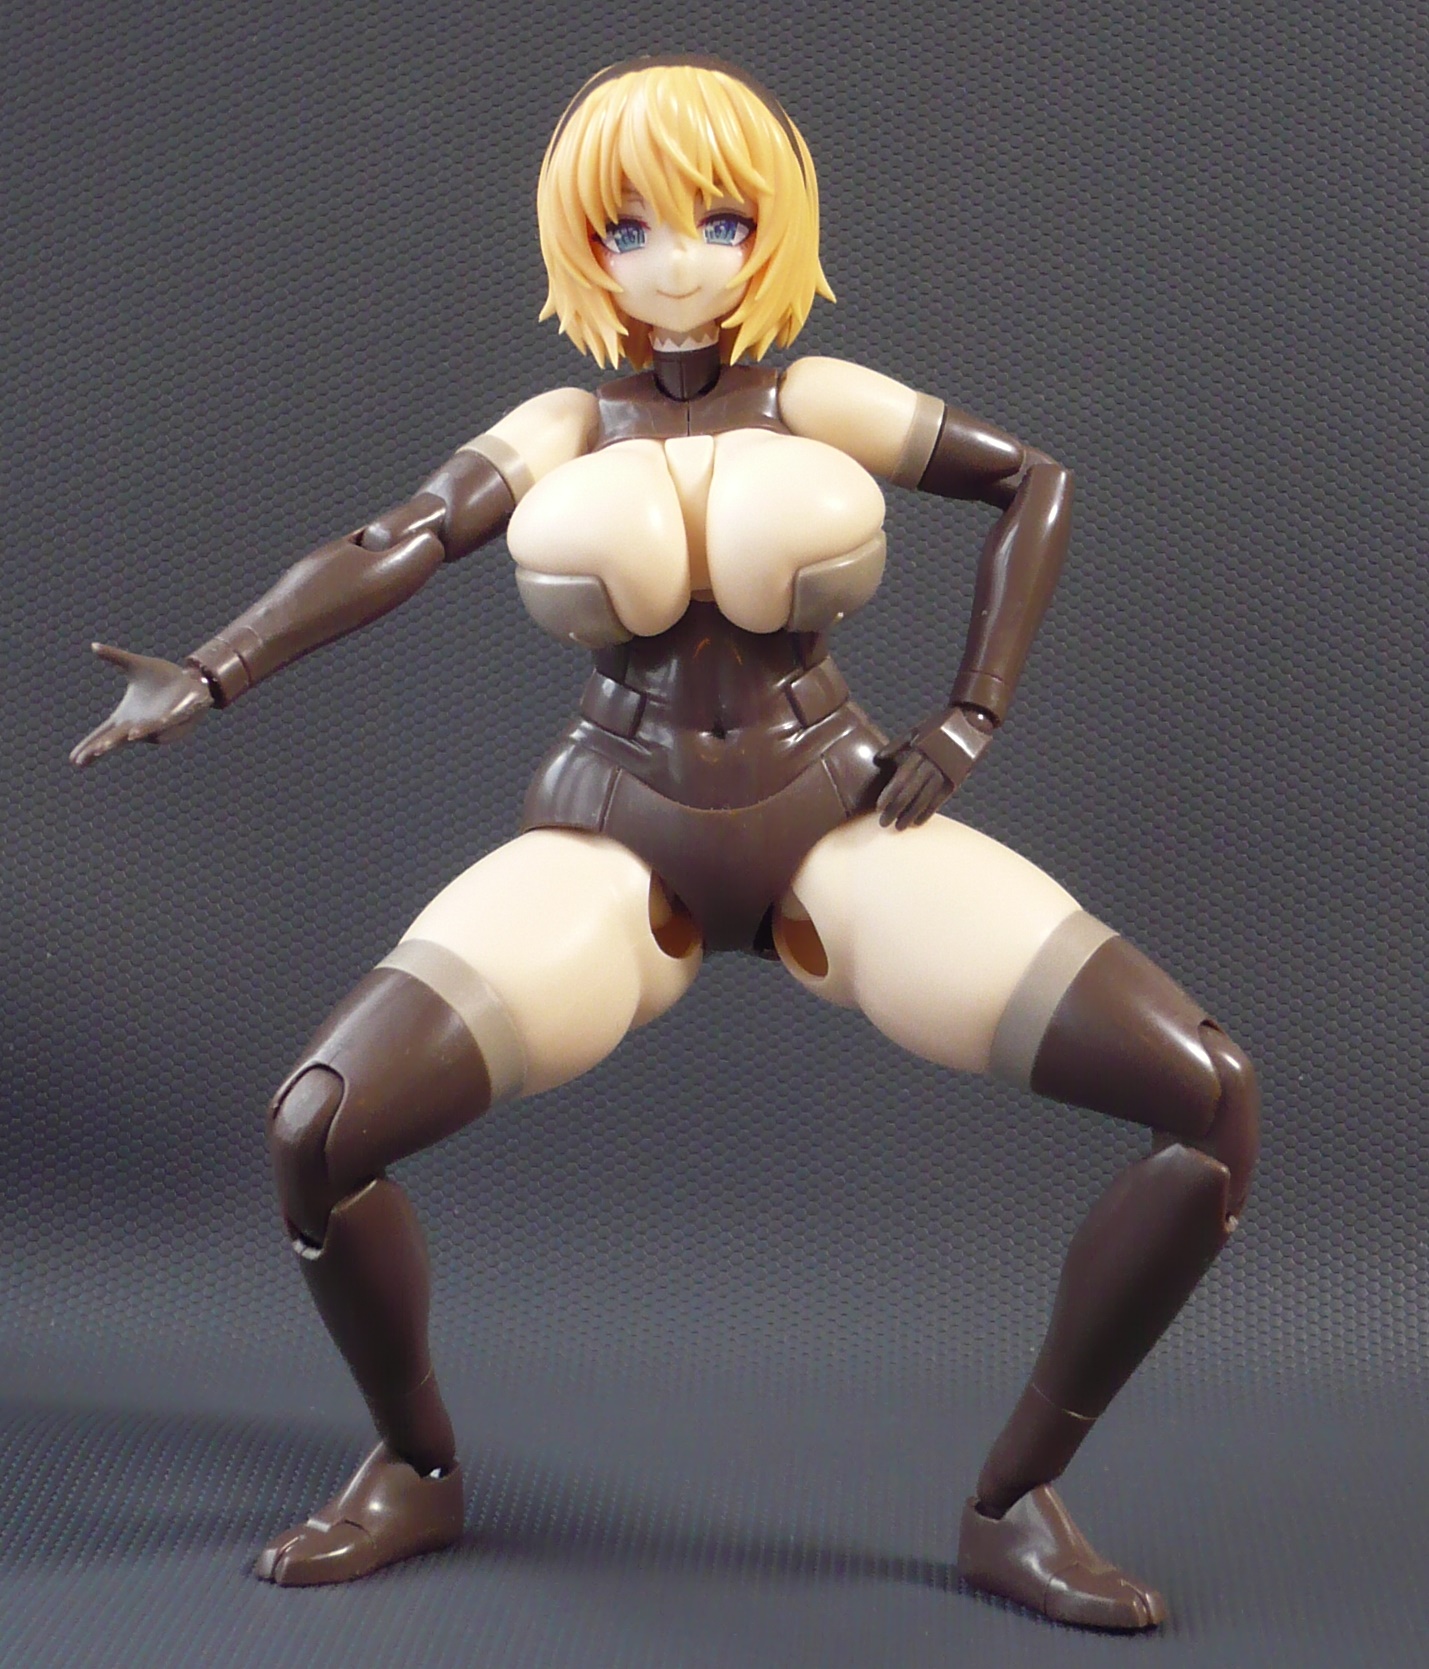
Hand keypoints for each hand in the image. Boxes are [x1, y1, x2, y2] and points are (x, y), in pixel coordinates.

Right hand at [70, 643, 213, 766]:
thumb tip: (93, 646)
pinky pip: (161, 726)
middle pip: (116, 739)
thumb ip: (115, 657)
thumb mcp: (135, 665)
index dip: (89, 745)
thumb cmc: (162, 678)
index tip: (74, 759)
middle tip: (84, 757)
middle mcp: (140, 725)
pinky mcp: (176, 717)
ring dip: (121, 739)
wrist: (192, 680)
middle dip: (101, 747)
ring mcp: (158, 724)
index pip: (104, 733)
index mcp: (127, 717)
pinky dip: (148, 730)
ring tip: (102, 747)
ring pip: (139, 734)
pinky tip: (134, 734)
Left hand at [875, 704, 996, 829]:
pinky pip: (940, 800)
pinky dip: (928, 812)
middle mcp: (932, 765)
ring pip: (924, 799)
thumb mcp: (917, 730)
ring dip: (910, 815)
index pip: (901, 778)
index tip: (879, 807)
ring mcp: (945, 773)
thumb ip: (897, 745)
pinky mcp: (955, 780)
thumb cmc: (939, 727)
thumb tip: (878, 758)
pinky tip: (918, 822)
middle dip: (896, 809)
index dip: (889, 795)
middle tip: (884, 823)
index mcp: (920, 752)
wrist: (971, 723)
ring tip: (900, 827)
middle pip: (910, 792)